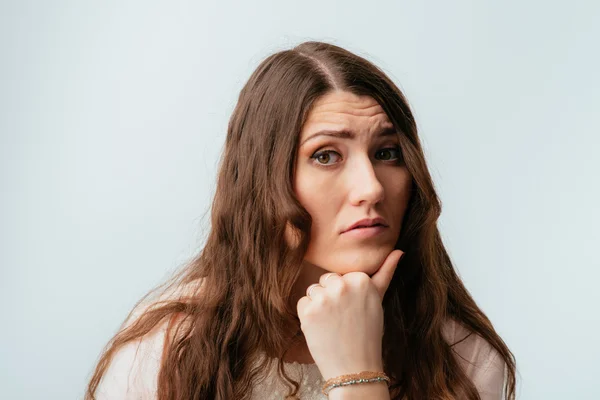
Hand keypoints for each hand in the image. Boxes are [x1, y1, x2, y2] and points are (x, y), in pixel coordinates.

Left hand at [296, 249, 403, 380]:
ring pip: (313, 290)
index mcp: (361, 279)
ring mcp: (324, 297)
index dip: (346, 294)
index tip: (354, 310)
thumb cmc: (368, 333)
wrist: (355, 368)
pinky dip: (308, 315)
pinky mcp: (308, 311)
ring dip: (319, 305)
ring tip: (332, 324)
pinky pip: (303, 302)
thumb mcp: (378, 301)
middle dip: (331, 296)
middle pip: (326, 280)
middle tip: (343, 319)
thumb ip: (385, 273)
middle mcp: (342, 285)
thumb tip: (399, 251)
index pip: (342, 276)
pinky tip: (321, 328)